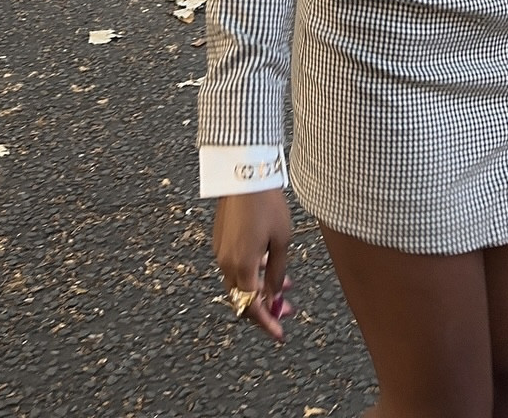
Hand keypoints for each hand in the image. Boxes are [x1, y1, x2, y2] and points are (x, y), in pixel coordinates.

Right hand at [212, 190, 293, 341]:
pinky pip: (235, 267)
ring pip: (239, 283)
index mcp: (242, 266)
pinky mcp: (220, 240)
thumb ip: (277, 271)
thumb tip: (275, 295)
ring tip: (284, 286)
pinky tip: (268, 265)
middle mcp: (226, 262)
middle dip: (265, 308)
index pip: (252, 306)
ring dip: (259, 289)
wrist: (244, 172)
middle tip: (286, 310)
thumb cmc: (267, 203)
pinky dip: (251, 274)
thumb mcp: (281, 239)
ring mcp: (221, 251)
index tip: (279, 334)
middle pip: (243, 299)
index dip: (267, 323)